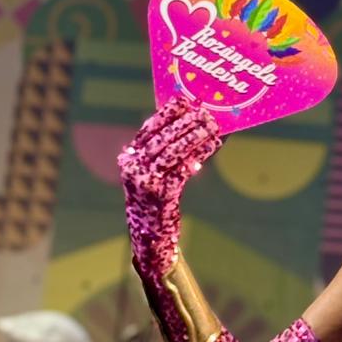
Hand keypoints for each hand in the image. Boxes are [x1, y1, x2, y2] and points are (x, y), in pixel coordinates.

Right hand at [118, 96, 221, 276]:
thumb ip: (166, 155)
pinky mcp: (161, 195)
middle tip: (205, 112)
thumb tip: (194, 127)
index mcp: (129, 160)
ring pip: (173, 151)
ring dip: (194, 136)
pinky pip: (183, 169)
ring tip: (211, 125)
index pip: (148, 129)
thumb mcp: (154, 175)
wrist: (151, 240)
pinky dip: (199, 155)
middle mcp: (133, 169)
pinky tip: (212, 146)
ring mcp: (145, 182)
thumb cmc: (157, 203)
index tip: (184, 101)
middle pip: (162, 138)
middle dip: (185, 122)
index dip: (166, 114)